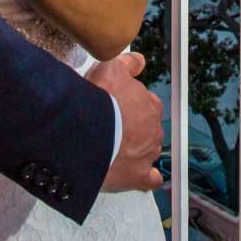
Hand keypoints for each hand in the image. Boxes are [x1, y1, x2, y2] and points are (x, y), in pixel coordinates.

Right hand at [88, 51, 165, 193]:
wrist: (87, 134)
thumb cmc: (98, 101)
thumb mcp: (110, 68)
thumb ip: (127, 63)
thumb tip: (138, 61)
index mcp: (149, 105)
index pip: (147, 103)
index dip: (131, 104)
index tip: (118, 106)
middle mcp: (152, 129)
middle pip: (147, 128)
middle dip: (134, 128)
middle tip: (112, 127)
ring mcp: (147, 153)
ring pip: (148, 151)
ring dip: (136, 150)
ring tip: (116, 150)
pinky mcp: (138, 176)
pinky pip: (150, 179)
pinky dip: (147, 178)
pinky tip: (139, 177)